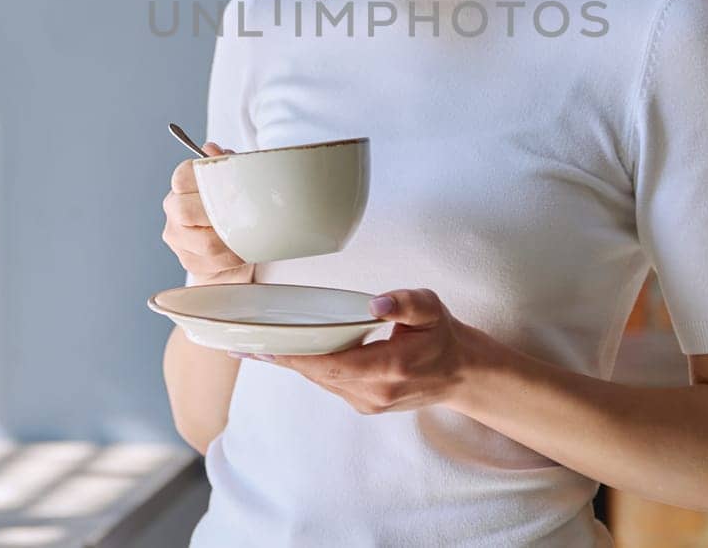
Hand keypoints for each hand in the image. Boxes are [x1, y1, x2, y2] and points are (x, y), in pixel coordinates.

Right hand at [162, 142, 253, 285]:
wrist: (231, 246)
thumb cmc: (232, 207)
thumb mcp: (233, 179)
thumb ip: (225, 163)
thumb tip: (211, 149)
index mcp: (181, 186)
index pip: (182, 176)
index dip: (207, 179)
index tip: (231, 185)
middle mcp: (173, 210)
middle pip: (185, 210)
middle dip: (219, 213)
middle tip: (241, 212)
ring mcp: (178, 238)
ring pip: (204, 241)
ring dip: (232, 238)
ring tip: (248, 233)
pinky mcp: (189, 261)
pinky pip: (214, 261)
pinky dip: (234, 256)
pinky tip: (243, 249)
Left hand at [239, 289, 477, 413]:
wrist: (462, 374)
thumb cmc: (444, 336)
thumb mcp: (431, 309)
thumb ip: (405, 303)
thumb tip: (376, 304)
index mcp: (389, 368)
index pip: (332, 365)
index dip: (295, 357)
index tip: (264, 348)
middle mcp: (374, 393)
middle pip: (318, 375)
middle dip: (282, 360)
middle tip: (245, 344)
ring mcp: (369, 403)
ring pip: (322, 382)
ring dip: (293, 365)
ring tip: (258, 348)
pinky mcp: (366, 404)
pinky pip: (330, 384)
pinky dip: (311, 368)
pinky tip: (292, 354)